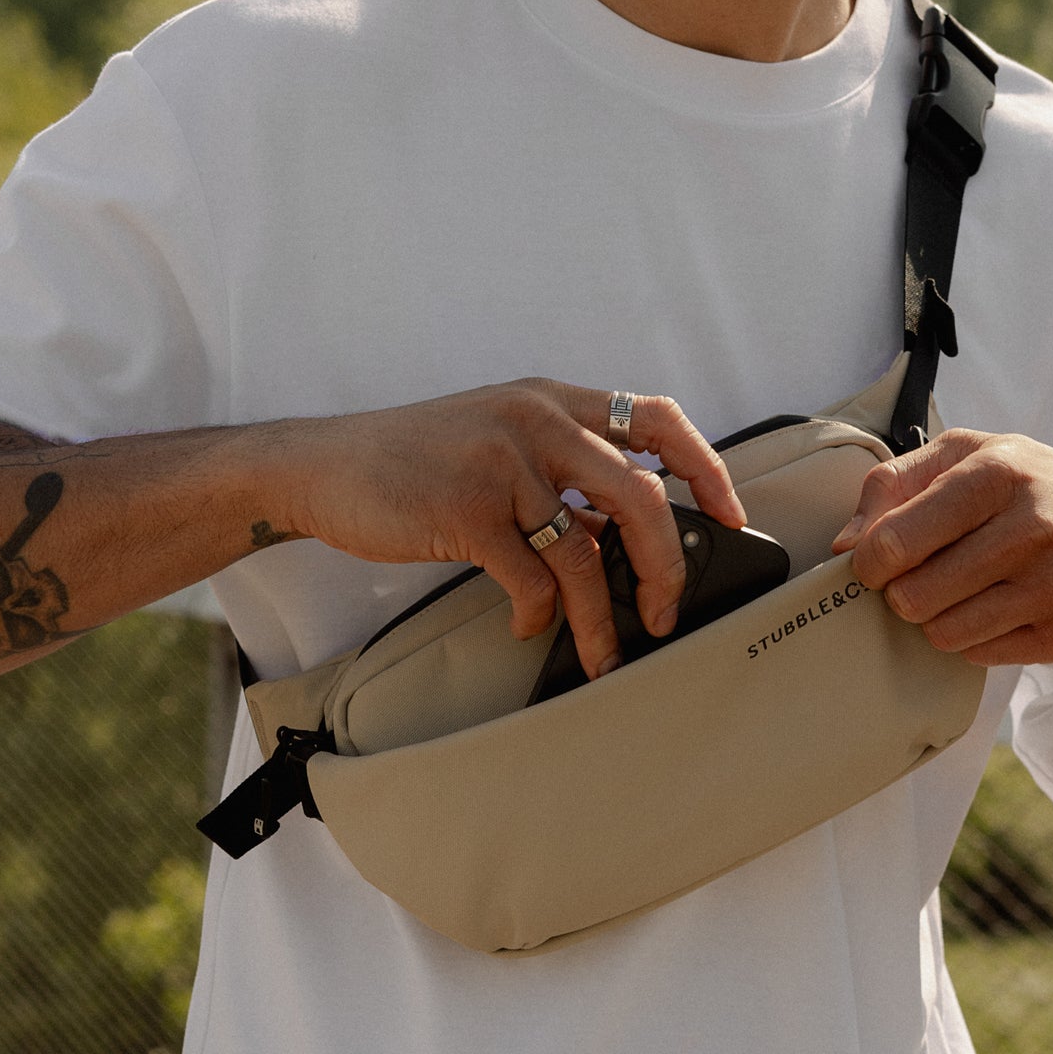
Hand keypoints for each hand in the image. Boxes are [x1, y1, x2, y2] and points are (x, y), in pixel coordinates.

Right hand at [280, 382, 746, 680]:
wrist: (323, 466)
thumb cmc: (414, 461)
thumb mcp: (498, 438)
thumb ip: (560, 468)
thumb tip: (627, 533)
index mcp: (551, 401)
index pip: (656, 417)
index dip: (704, 466)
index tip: (729, 514)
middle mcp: (536, 421)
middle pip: (640, 494)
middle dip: (666, 565)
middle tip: (665, 611)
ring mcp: (501, 464)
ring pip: (586, 551)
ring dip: (602, 616)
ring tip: (604, 652)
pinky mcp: (465, 511)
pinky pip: (531, 578)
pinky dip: (539, 614)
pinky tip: (527, 624)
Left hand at [829, 429, 1052, 666]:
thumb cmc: (1034, 489)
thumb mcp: (971, 456)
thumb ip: (895, 484)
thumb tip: (845, 544)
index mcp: (998, 472)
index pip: (896, 539)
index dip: (868, 562)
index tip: (872, 563)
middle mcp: (1032, 527)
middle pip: (913, 595)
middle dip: (903, 591)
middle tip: (923, 576)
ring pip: (942, 632)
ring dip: (936, 618)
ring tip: (962, 590)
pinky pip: (979, 654)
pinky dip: (974, 637)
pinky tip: (1000, 608)